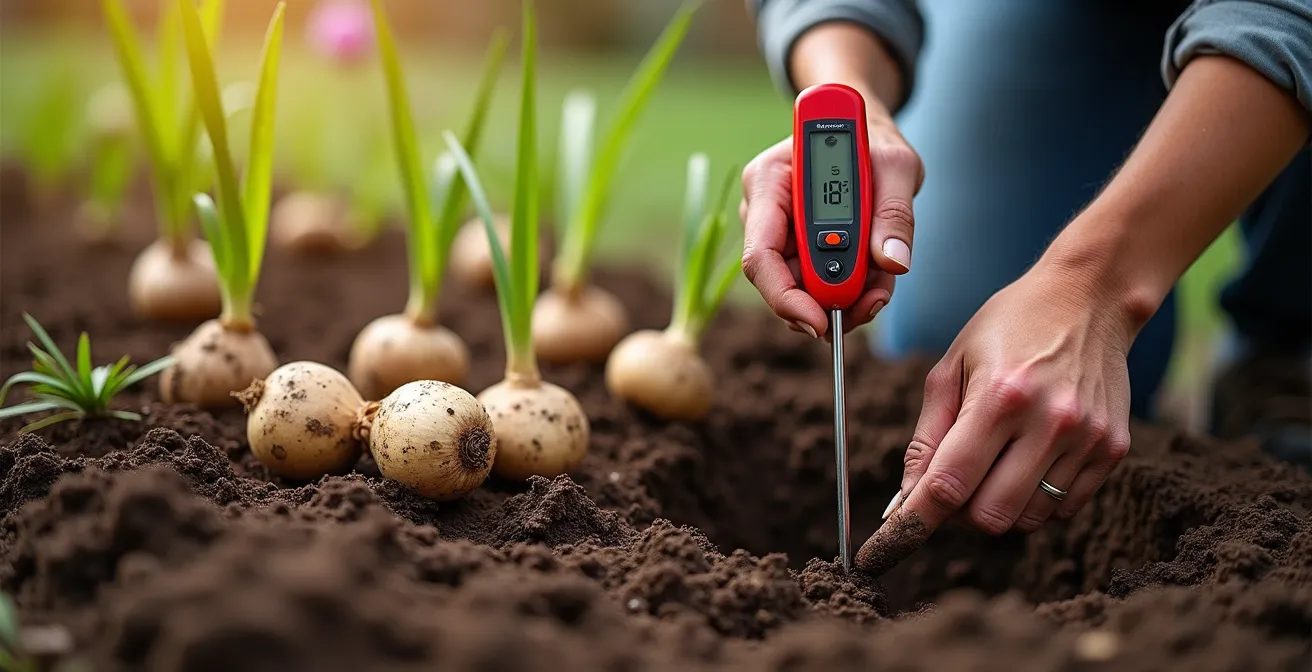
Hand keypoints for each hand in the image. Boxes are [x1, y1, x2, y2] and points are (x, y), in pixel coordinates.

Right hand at [739, 116, 922, 338]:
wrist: (863, 130)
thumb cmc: (871, 136)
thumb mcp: (895, 164)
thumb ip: (894, 212)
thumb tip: (893, 263)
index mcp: (769, 182)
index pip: (760, 255)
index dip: (785, 297)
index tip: (821, 322)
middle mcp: (766, 213)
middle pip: (781, 280)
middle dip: (827, 302)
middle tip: (872, 303)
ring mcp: (782, 233)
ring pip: (804, 287)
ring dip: (847, 297)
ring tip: (882, 285)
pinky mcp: (802, 248)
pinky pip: (821, 281)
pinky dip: (852, 289)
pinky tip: (877, 280)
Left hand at [856, 260, 1134, 573]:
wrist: (1090, 298)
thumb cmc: (1008, 326)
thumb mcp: (952, 367)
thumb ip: (928, 435)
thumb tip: (908, 497)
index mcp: (999, 397)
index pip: (949, 484)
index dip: (914, 523)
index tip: (886, 548)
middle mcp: (1048, 423)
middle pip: (989, 516)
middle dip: (960, 510)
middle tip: (955, 478)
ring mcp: (1086, 439)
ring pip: (1027, 519)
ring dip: (999, 504)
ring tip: (997, 458)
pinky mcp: (1112, 449)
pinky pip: (1063, 508)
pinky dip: (1036, 497)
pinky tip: (1031, 455)